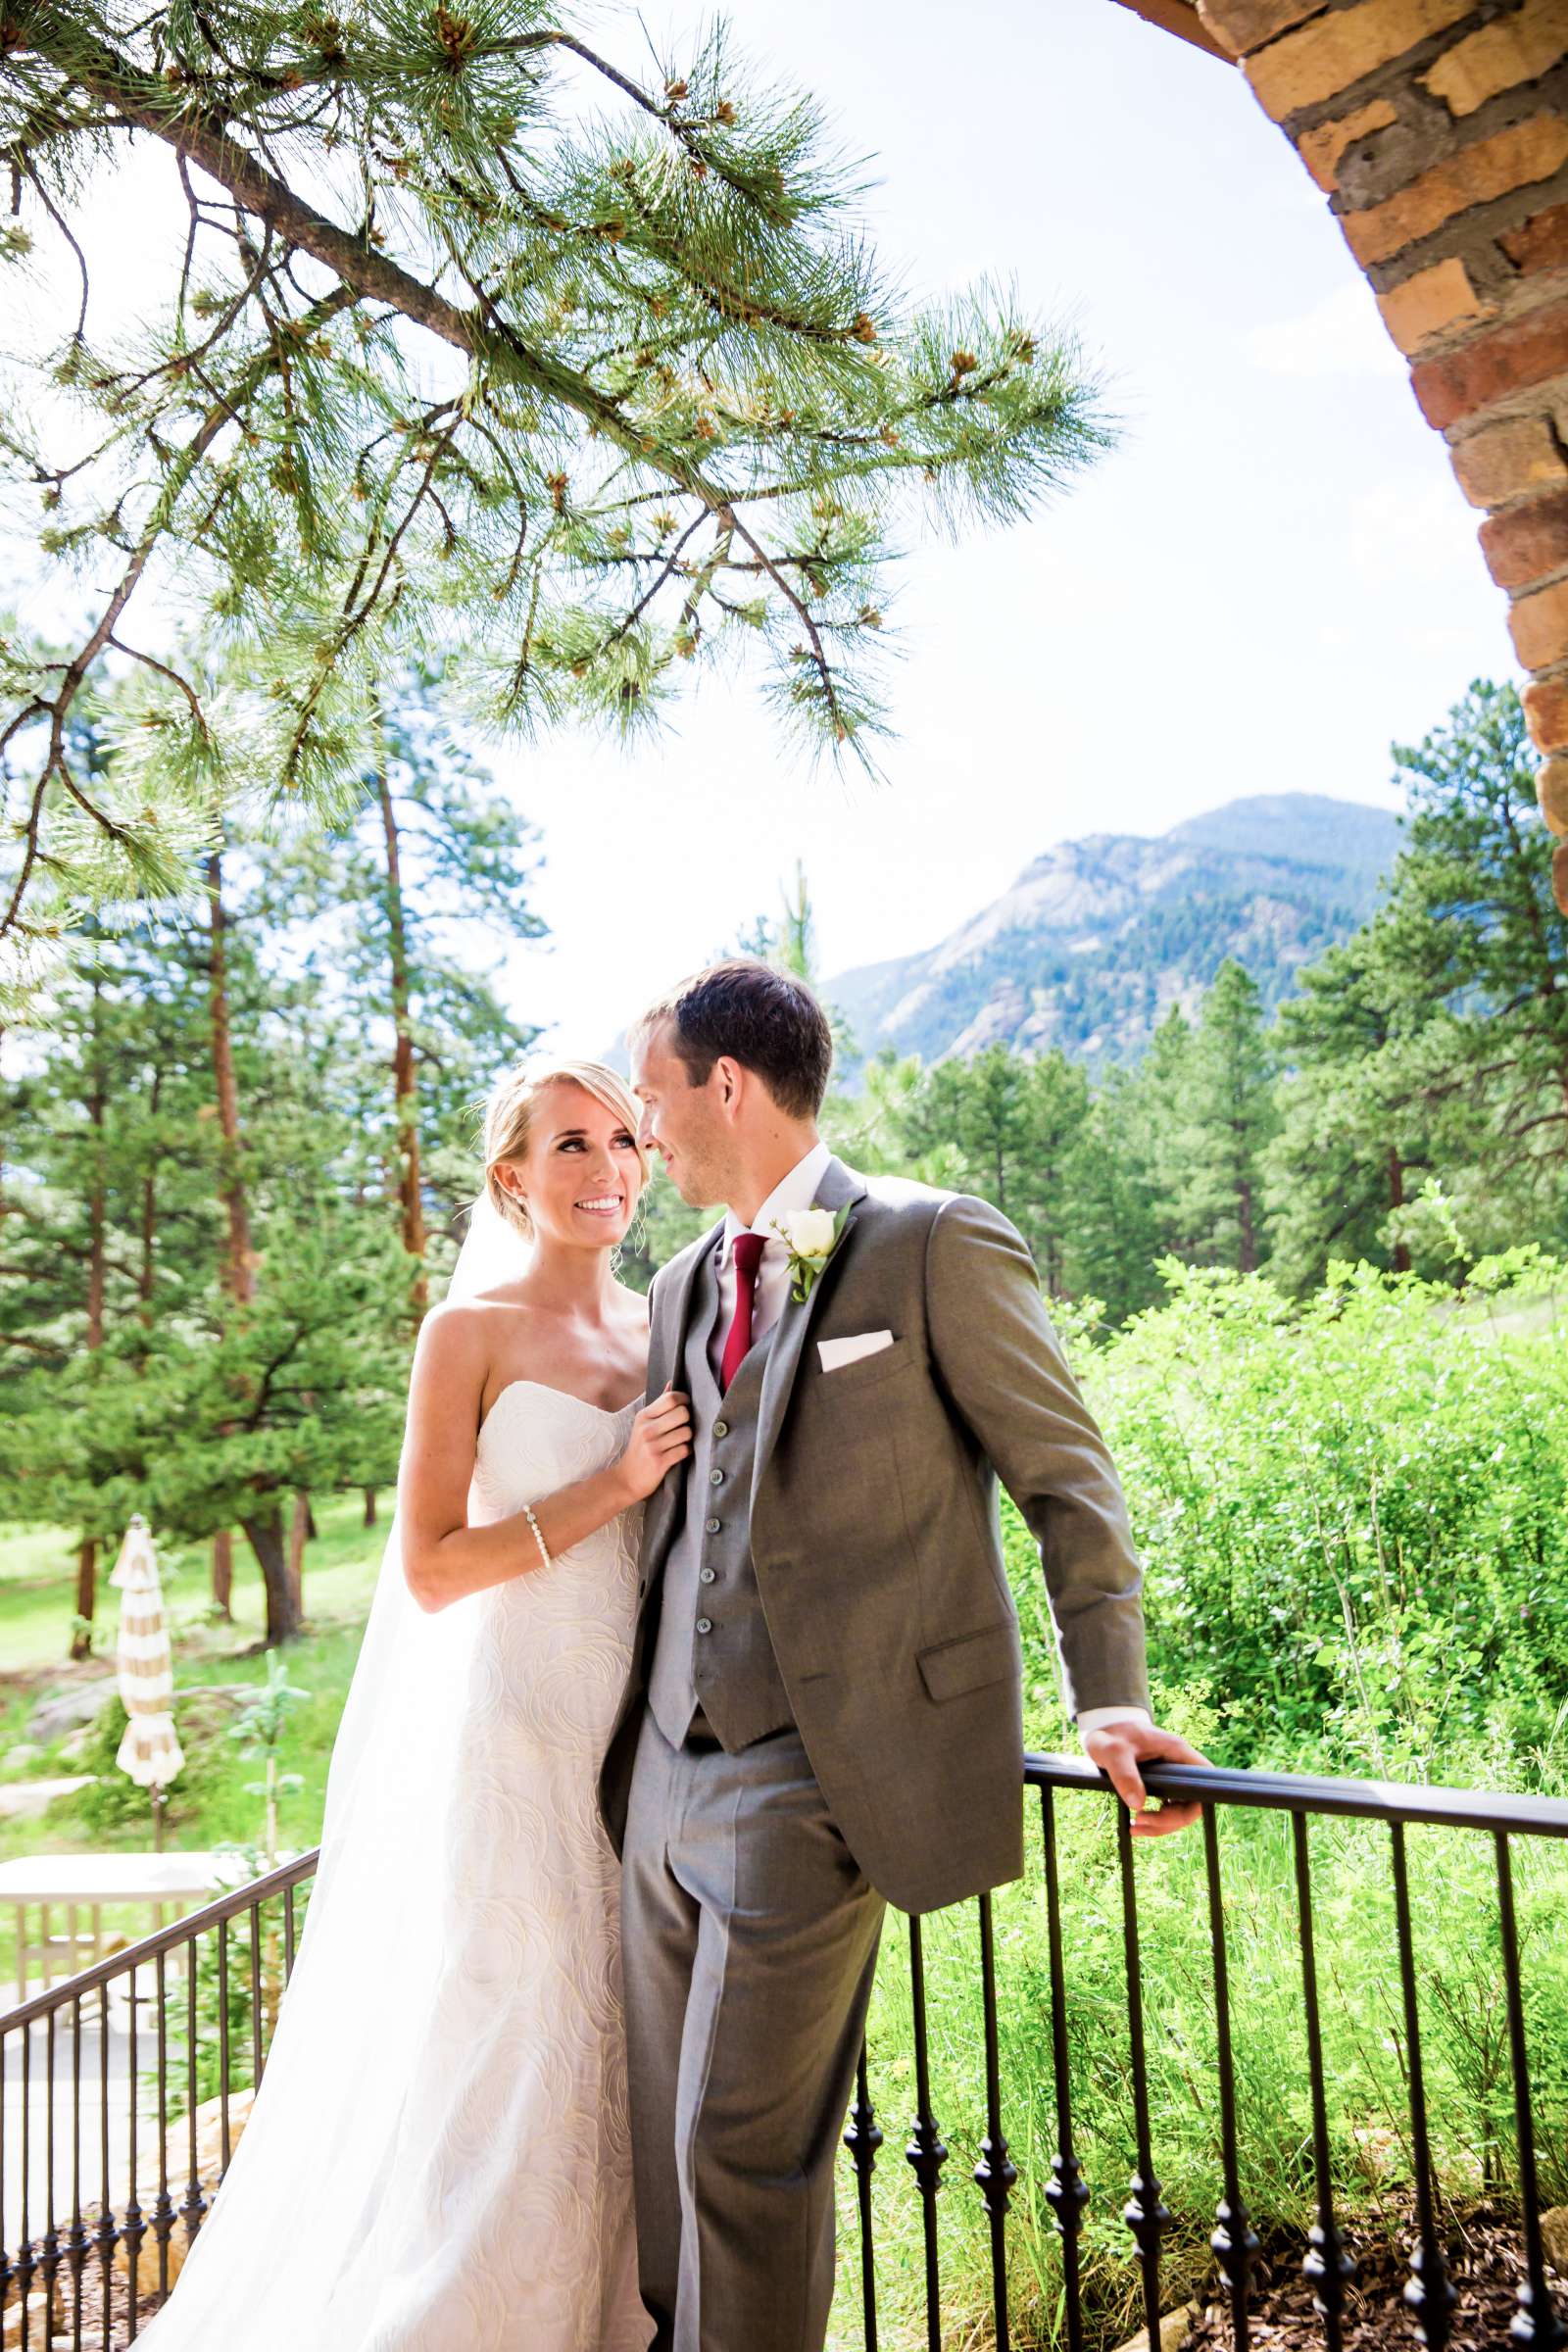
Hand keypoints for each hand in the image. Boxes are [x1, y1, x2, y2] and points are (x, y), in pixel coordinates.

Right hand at [615, 1387, 692, 1502]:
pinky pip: (685, 1450)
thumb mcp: (644, 1424)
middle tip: (682, 1428)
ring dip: (687, 1439)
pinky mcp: (659, 1462)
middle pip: (683, 1413)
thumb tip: (672, 1382)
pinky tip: (677, 1454)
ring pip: (687, 1433)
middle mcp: (647, 1429)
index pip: (671, 1398)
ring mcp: (653, 1446)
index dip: (684, 1400)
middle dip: (688, 1421)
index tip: (685, 1407)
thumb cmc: (639, 1449)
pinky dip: (685, 1452)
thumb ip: (659, 1404)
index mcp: (644, 1416)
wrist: (626, 1479)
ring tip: (678, 1443)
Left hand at [1081, 1720, 1207, 1839]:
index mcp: (1177, 1751)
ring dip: (1161, 1825)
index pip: (1204, 1781)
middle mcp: (1179, 1764)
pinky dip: (1155, 1820)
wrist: (1102, 1727)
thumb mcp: (1112, 1751)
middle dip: (1170, 1820)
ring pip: (1179, 1809)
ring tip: (1135, 1828)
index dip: (1194, 1803)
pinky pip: (1167, 1808)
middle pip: (1193, 1802)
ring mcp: (1171, 1775)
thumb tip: (1138, 1804)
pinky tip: (1136, 1824)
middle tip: (1142, 1822)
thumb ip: (1124, 1774)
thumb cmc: (1109, 1734)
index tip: (1163, 1812)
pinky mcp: (1161, 1784)